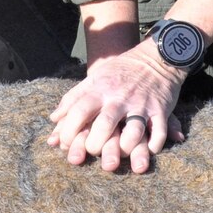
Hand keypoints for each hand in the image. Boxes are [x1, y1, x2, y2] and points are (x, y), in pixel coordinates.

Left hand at [47, 42, 187, 173]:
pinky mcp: (160, 109)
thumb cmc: (118, 72)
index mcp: (100, 90)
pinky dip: (154, 145)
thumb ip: (72, 99)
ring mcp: (141, 104)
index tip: (65, 144)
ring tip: (119, 155)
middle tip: (92, 152)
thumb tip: (52, 120)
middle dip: (96, 144)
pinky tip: (147, 151)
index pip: (79, 110)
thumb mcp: (93, 79)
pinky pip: (158, 131)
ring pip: (134, 131)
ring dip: (126, 147)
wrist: (154, 57)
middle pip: (105, 124)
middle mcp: (119, 98)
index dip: (69, 131)